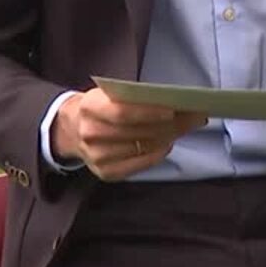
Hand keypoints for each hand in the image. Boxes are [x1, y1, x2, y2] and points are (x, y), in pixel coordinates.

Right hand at [52, 88, 205, 180]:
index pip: (122, 112)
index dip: (149, 112)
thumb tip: (174, 100)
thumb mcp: (107, 94)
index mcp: (89, 107)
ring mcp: (97, 157)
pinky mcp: (106, 173)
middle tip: (194, 115)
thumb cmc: (98, 107)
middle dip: (171, 124)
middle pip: (138, 132)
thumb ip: (133, 97)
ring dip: (169, 136)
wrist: (71, 129)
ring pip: (143, 147)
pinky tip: (168, 142)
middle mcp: (91, 134)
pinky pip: (140, 164)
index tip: (174, 109)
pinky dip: (158, 153)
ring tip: (186, 126)